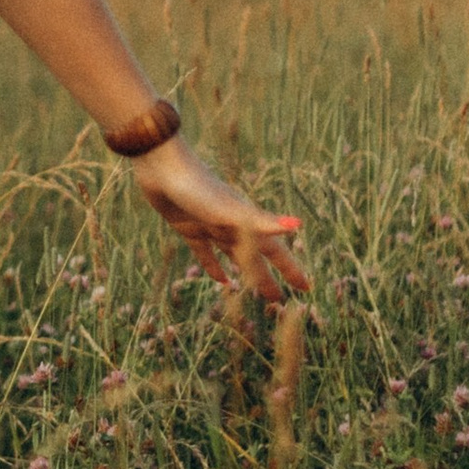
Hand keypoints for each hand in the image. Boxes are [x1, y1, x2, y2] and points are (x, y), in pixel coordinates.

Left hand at [128, 134, 309, 297]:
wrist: (162, 166)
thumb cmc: (199, 187)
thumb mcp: (232, 210)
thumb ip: (262, 221)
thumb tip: (297, 225)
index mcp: (247, 223)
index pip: (275, 252)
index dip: (291, 270)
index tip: (306, 289)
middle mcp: (233, 226)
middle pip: (257, 258)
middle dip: (271, 278)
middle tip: (282, 302)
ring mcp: (211, 227)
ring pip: (234, 256)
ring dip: (246, 274)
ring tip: (257, 293)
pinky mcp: (189, 228)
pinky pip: (205, 254)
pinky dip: (214, 268)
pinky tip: (221, 281)